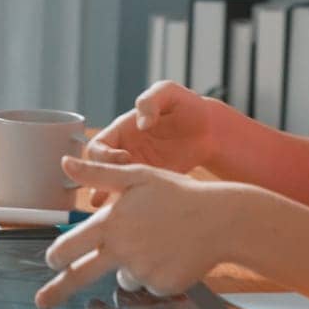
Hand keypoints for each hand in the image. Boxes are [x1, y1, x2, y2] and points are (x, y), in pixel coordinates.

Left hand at [35, 157, 250, 307]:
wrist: (221, 220)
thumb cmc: (177, 193)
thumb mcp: (137, 175)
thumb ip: (97, 174)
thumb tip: (65, 162)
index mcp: (111, 223)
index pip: (69, 246)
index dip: (55, 255)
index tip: (49, 261)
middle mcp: (122, 250)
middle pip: (80, 276)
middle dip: (58, 290)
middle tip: (44, 300)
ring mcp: (142, 271)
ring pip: (124, 276)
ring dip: (130, 265)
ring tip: (156, 241)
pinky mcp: (162, 287)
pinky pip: (149, 284)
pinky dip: (155, 273)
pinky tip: (171, 253)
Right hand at [84, 82, 217, 205]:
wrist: (210, 129)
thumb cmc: (187, 106)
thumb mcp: (169, 93)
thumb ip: (151, 101)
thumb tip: (141, 123)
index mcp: (123, 130)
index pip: (98, 147)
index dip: (104, 155)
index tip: (126, 157)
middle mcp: (126, 151)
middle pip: (99, 172)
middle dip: (102, 182)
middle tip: (118, 189)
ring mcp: (139, 169)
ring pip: (114, 188)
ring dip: (111, 199)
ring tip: (111, 212)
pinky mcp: (154, 182)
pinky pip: (136, 196)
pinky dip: (131, 206)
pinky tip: (133, 215)